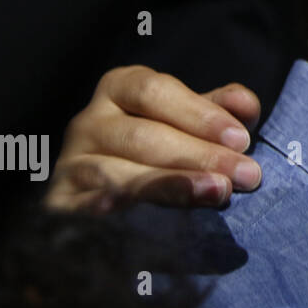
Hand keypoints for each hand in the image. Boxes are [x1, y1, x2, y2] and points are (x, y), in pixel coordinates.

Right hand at [45, 65, 262, 212]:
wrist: (98, 199)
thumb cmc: (156, 149)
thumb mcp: (185, 121)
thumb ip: (215, 111)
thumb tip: (246, 105)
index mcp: (120, 90)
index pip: (155, 92)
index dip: (200, 114)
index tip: (241, 138)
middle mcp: (88, 123)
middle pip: (145, 136)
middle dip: (201, 155)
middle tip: (248, 174)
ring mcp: (70, 165)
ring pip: (120, 174)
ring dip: (173, 184)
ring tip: (218, 192)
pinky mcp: (60, 206)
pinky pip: (87, 209)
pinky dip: (113, 209)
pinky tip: (142, 217)